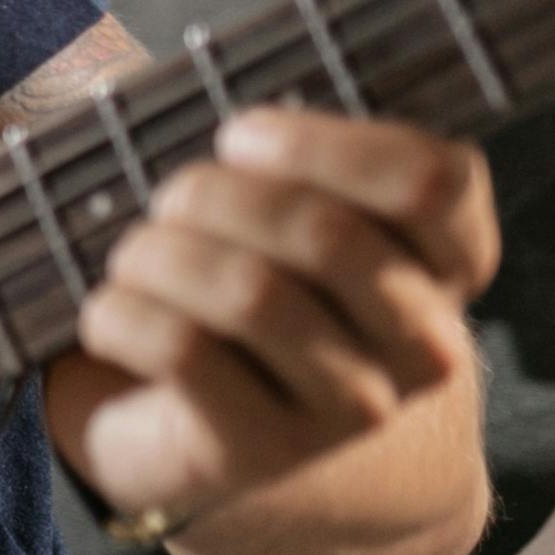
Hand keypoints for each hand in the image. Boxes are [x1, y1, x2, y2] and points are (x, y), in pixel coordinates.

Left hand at [49, 107, 497, 551]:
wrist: (236, 452)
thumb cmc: (251, 300)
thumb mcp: (287, 225)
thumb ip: (277, 164)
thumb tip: (163, 103)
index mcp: (446, 265)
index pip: (434, 182)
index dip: (325, 143)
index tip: (240, 136)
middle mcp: (421, 343)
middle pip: (325, 233)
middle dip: (214, 194)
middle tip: (168, 199)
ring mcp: (350, 406)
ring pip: (250, 292)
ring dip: (158, 252)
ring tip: (132, 256)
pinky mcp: (261, 450)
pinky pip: (180, 351)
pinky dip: (120, 313)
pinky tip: (108, 314)